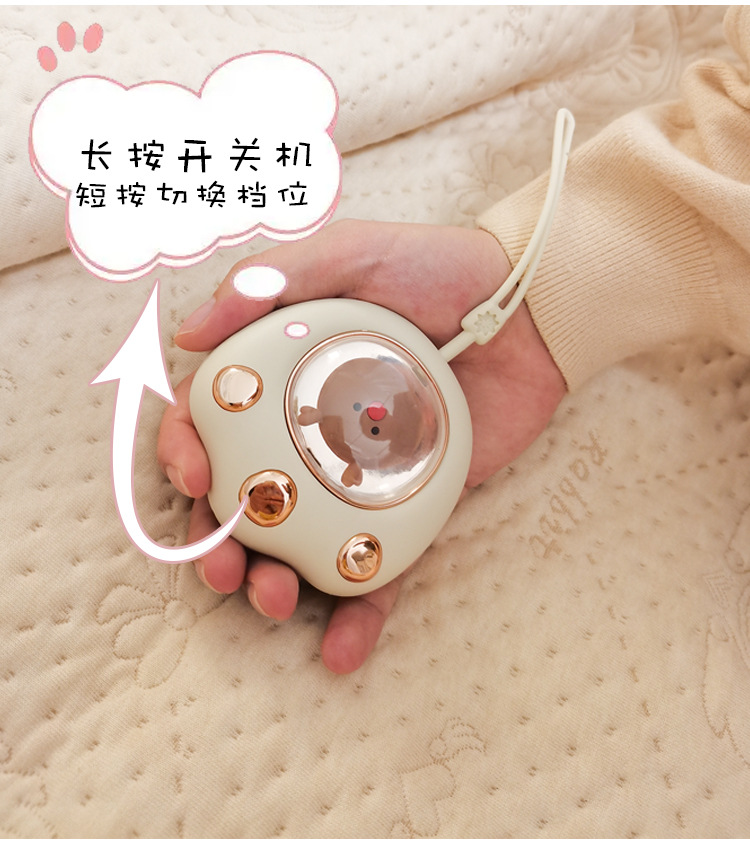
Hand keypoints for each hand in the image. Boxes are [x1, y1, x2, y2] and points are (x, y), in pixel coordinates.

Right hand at [158, 219, 565, 672]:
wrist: (528, 311)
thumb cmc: (437, 268)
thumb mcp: (351, 254)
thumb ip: (271, 280)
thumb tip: (190, 335)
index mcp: (281, 377)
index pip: (213, 422)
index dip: (186, 454)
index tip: (195, 480)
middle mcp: (308, 433)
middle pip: (246, 498)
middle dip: (219, 542)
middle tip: (223, 569)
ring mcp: (357, 477)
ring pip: (300, 543)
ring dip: (273, 584)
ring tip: (273, 601)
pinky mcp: (410, 509)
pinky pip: (380, 566)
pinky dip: (359, 614)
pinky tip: (342, 652)